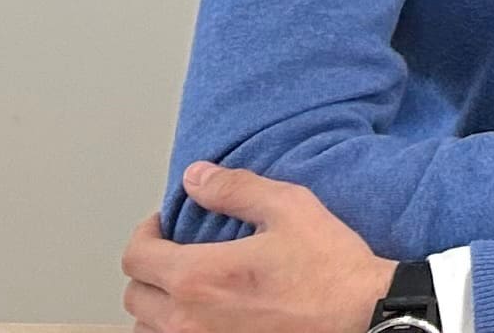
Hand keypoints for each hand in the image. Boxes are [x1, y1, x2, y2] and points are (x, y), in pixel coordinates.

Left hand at [120, 167, 390, 332]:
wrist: (359, 314)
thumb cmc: (327, 266)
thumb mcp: (289, 207)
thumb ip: (235, 189)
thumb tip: (195, 177)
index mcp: (197, 277)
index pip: (135, 257)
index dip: (145, 234)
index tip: (164, 225)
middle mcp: (186, 319)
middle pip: (134, 295)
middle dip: (149, 267)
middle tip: (176, 251)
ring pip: (146, 327)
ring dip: (156, 305)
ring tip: (186, 287)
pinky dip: (173, 327)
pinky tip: (201, 314)